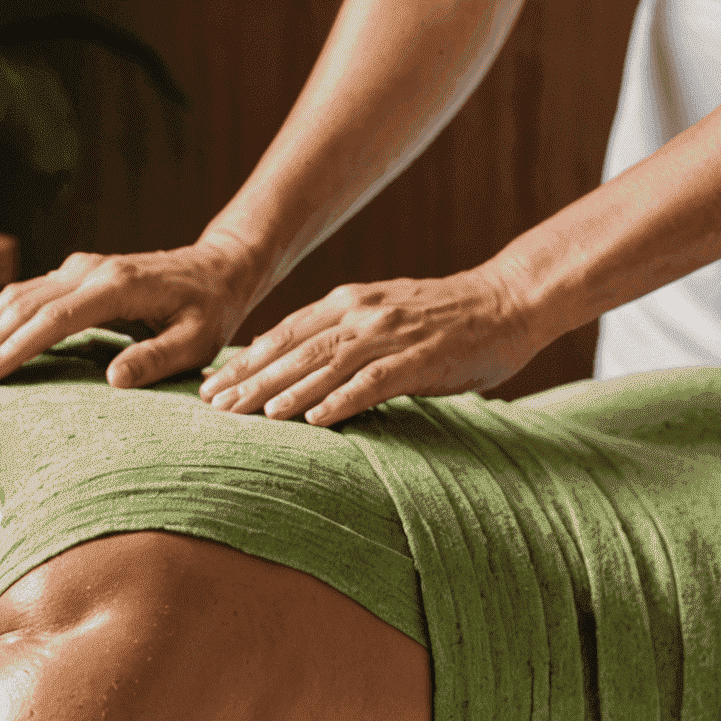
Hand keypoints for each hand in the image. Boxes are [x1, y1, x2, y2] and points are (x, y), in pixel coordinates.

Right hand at [0, 235, 262, 389]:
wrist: (217, 268)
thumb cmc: (211, 310)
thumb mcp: (198, 341)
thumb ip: (157, 358)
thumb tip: (113, 379)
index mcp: (116, 286)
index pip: (53, 319)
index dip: (14, 349)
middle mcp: (89, 271)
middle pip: (20, 306)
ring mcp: (78, 269)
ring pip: (13, 297)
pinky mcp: (74, 275)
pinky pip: (23, 296)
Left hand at [198, 262, 537, 425]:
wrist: (508, 300)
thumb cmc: (446, 317)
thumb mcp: (382, 314)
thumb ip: (338, 332)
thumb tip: (288, 358)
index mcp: (349, 301)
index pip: (284, 333)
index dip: (245, 360)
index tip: (211, 384)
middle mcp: (362, 312)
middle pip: (294, 349)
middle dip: (251, 378)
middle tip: (215, 406)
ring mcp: (391, 334)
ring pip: (326, 364)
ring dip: (286, 391)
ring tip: (251, 415)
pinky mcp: (421, 359)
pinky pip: (374, 382)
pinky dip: (342, 400)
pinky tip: (315, 420)